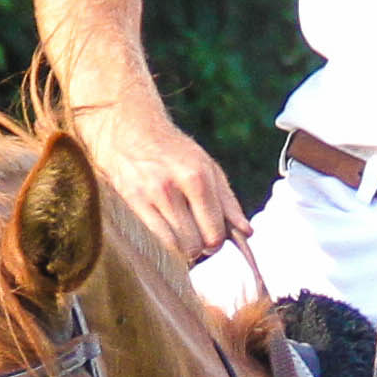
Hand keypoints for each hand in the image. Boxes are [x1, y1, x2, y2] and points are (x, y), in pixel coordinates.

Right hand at [71, 93, 244, 266]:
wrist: (130, 128)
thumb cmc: (174, 151)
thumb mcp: (208, 167)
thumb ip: (228, 201)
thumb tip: (246, 232)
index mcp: (199, 177)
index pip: (215, 231)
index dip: (217, 242)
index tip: (214, 240)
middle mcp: (175, 186)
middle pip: (196, 242)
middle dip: (201, 247)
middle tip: (199, 239)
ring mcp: (151, 194)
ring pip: (176, 245)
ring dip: (184, 248)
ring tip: (184, 236)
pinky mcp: (133, 200)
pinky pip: (157, 238)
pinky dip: (167, 244)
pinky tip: (169, 233)